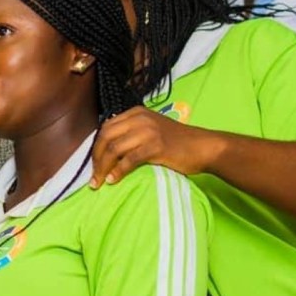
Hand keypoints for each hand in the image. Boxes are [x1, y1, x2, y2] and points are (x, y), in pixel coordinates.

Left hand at [91, 107, 220, 187]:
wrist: (203, 146)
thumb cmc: (177, 142)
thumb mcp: (151, 129)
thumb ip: (131, 132)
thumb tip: (107, 149)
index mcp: (136, 113)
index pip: (106, 128)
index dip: (96, 147)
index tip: (93, 163)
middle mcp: (139, 118)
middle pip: (106, 137)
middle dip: (96, 158)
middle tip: (92, 176)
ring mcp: (148, 131)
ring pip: (114, 148)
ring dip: (102, 167)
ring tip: (98, 182)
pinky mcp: (156, 146)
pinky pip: (129, 159)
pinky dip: (118, 171)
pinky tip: (112, 180)